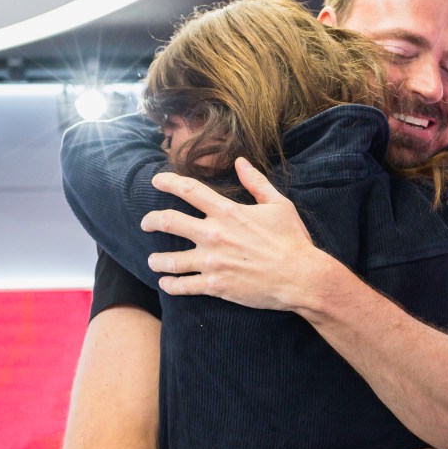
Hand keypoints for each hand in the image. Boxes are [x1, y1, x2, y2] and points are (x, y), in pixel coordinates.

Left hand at [141, 157, 324, 308]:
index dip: (168, 182)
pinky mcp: (216, 285)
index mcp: (228, 212)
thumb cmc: (293, 240)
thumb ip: (256, 182)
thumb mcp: (278, 205)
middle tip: (146, 224)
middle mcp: (214, 235)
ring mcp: (212, 262)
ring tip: (153, 261)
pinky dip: (171, 285)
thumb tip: (241, 162)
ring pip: (171, 260)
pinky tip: (166, 284)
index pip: (188, 191)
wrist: (301, 277)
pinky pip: (184, 286)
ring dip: (157, 260)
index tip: (156, 181)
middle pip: (169, 222)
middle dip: (151, 221)